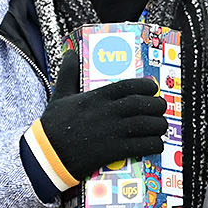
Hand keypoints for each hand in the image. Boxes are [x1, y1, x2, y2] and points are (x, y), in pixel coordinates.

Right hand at [40, 50, 167, 181]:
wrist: (47, 154)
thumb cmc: (53, 125)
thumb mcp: (59, 95)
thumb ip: (67, 73)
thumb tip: (69, 53)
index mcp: (96, 97)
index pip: (128, 86)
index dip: (146, 87)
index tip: (153, 89)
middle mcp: (107, 112)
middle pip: (142, 104)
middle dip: (157, 105)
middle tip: (160, 108)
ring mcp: (112, 132)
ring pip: (146, 125)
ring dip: (159, 125)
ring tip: (160, 125)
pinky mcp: (114, 151)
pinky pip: (143, 145)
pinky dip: (154, 144)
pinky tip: (156, 143)